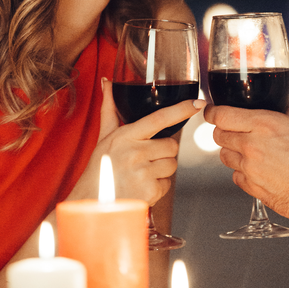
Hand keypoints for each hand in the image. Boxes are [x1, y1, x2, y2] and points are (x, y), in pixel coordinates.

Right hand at [69, 80, 204, 204]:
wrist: (90, 205)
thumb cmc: (98, 170)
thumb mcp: (104, 138)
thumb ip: (110, 110)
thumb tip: (107, 82)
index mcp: (125, 136)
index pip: (159, 118)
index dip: (181, 110)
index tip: (198, 103)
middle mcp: (134, 152)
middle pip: (172, 146)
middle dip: (163, 153)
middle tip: (144, 159)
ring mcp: (142, 173)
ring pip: (172, 165)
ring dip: (161, 170)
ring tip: (140, 174)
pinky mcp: (149, 191)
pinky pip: (167, 184)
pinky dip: (157, 187)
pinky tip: (140, 188)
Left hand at [204, 99, 288, 231]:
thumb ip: (287, 115)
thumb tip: (284, 106)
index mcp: (264, 125)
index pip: (221, 115)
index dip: (213, 113)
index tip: (212, 112)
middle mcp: (252, 145)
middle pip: (219, 136)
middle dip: (224, 132)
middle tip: (234, 132)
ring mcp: (250, 168)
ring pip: (224, 156)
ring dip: (232, 152)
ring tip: (249, 152)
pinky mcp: (252, 188)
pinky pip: (236, 176)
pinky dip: (242, 173)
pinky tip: (257, 171)